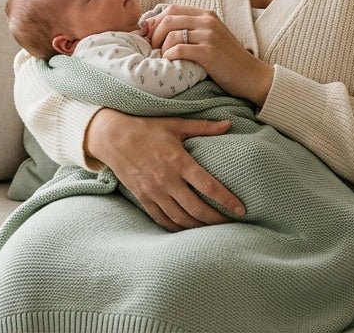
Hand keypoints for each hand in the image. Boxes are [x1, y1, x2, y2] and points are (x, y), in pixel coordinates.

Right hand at [85, 108, 244, 231]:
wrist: (112, 137)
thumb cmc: (147, 128)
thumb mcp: (175, 124)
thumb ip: (203, 127)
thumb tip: (229, 124)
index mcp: (178, 161)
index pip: (208, 186)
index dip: (227, 200)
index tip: (241, 210)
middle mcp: (166, 180)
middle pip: (197, 208)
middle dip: (218, 220)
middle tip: (233, 224)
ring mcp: (153, 192)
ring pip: (181, 219)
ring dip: (200, 227)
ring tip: (215, 229)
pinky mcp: (143, 199)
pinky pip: (163, 220)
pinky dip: (179, 228)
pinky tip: (190, 229)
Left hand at [147, 5, 273, 104]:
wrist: (251, 75)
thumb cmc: (228, 60)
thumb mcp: (211, 38)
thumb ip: (191, 30)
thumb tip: (160, 30)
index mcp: (207, 15)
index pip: (172, 9)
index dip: (155, 21)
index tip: (147, 35)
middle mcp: (208, 21)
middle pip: (169, 18)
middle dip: (154, 33)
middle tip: (151, 48)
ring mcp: (209, 36)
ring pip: (172, 33)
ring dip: (161, 47)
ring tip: (162, 57)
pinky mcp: (209, 52)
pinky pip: (180, 49)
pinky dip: (169, 55)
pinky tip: (169, 62)